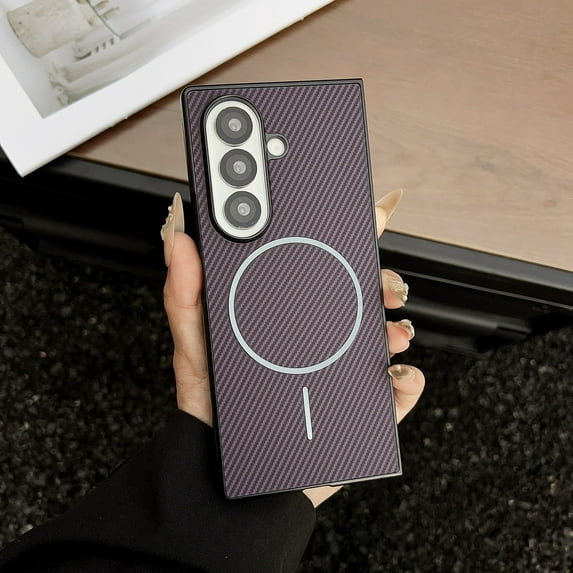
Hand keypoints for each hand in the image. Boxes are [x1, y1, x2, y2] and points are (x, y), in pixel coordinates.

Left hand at [162, 189, 424, 506]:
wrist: (228, 478)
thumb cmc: (210, 409)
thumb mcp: (194, 346)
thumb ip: (185, 295)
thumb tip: (180, 243)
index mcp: (284, 317)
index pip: (319, 268)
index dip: (347, 238)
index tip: (368, 216)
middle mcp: (316, 341)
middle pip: (360, 299)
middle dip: (381, 284)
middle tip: (383, 285)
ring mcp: (340, 374)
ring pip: (383, 341)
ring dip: (396, 330)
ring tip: (390, 333)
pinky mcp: (357, 411)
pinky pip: (395, 393)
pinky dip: (406, 383)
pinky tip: (396, 376)